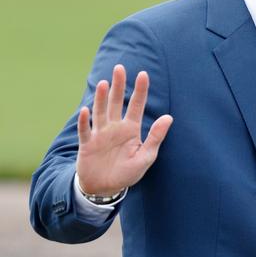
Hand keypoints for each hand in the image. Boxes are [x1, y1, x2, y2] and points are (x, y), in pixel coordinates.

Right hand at [76, 64, 172, 195]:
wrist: (106, 188)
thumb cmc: (127, 172)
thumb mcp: (146, 157)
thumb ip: (155, 137)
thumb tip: (169, 117)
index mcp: (130, 129)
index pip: (136, 105)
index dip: (140, 90)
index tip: (143, 74)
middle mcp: (114, 127)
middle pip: (116, 102)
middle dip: (118, 86)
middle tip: (119, 68)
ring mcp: (100, 134)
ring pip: (100, 112)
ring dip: (101, 98)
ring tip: (103, 83)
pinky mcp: (87, 144)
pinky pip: (85, 131)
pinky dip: (84, 121)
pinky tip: (85, 110)